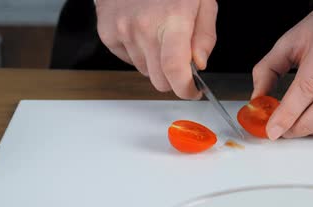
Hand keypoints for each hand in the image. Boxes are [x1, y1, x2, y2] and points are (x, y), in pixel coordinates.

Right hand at [95, 0, 217, 98]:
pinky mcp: (108, 33)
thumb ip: (205, 35)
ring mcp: (123, 30)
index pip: (175, 69)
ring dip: (155, 64)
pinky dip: (138, 53)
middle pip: (159, 80)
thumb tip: (199, 64)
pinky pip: (128, 60)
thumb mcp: (202, 1)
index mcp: (173, 18)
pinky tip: (142, 32)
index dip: (185, 89)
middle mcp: (145, 27)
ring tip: (159, 36)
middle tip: (179, 64)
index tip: (192, 91)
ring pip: (144, 72)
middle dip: (173, 79)